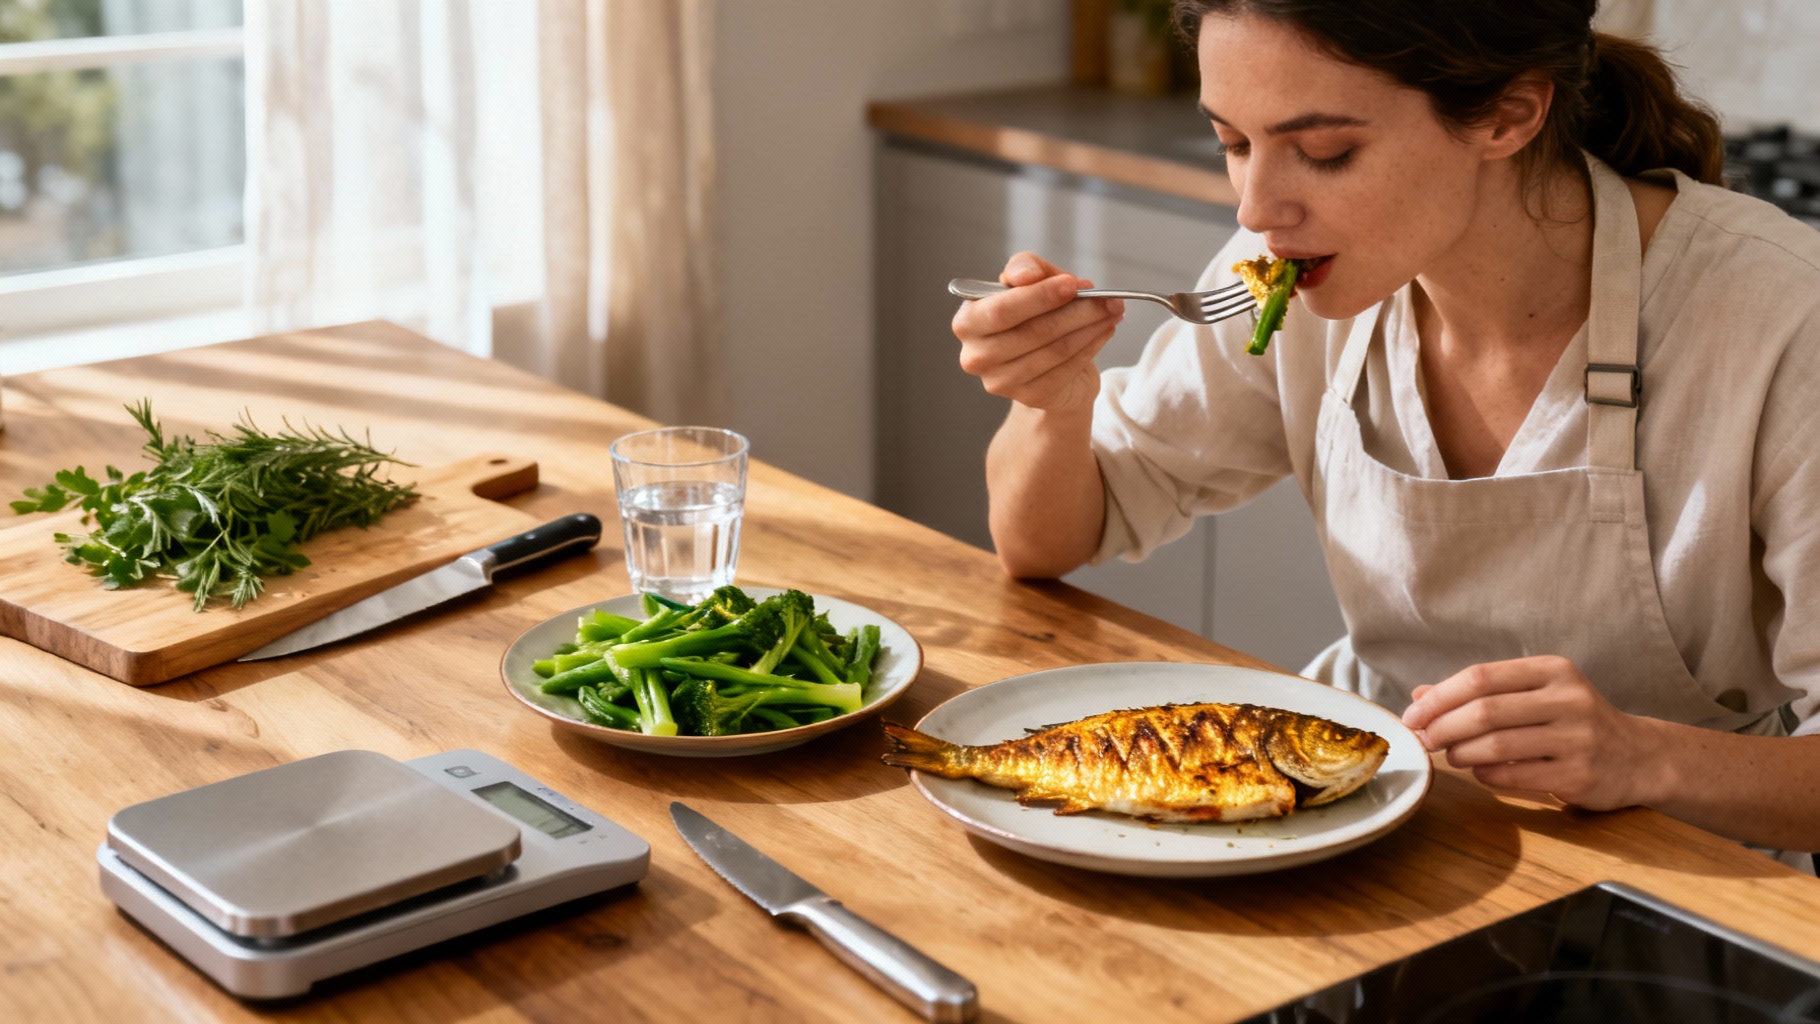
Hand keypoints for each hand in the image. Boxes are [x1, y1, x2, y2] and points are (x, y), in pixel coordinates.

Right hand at [951, 251, 1124, 413]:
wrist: (1041, 363)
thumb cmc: (1032, 316)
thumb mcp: (1028, 281)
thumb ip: (1025, 268)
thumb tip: (1028, 275)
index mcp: (967, 321)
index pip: (1001, 309)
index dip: (1038, 296)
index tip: (1071, 284)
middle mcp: (976, 355)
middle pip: (1032, 332)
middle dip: (1075, 312)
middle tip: (1107, 298)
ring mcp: (1001, 381)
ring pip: (1054, 351)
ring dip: (1090, 328)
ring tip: (1112, 311)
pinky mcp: (1029, 397)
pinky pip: (1066, 369)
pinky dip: (1090, 347)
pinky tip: (1104, 331)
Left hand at [1400, 655, 1668, 810]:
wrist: (1641, 758)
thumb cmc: (1575, 723)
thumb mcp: (1536, 695)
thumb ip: (1482, 693)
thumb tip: (1419, 696)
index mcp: (1552, 671)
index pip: (1481, 677)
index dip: (1439, 697)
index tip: (1412, 715)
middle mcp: (1568, 699)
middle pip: (1485, 710)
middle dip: (1442, 727)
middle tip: (1422, 739)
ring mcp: (1578, 738)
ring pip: (1497, 745)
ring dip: (1461, 753)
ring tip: (1450, 756)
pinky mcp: (1580, 775)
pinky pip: (1515, 776)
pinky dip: (1485, 775)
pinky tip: (1478, 772)